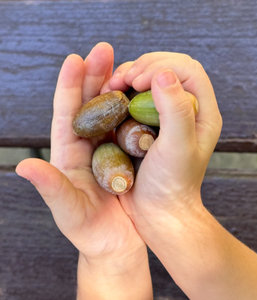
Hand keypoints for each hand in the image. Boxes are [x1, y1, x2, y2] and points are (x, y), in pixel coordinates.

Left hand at [16, 43, 151, 298]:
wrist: (119, 246)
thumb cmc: (91, 232)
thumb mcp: (69, 211)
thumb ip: (51, 188)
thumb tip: (26, 166)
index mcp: (69, 157)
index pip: (66, 116)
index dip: (69, 88)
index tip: (75, 60)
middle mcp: (88, 148)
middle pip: (89, 106)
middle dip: (95, 76)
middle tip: (105, 49)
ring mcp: (110, 150)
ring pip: (111, 112)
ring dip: (117, 86)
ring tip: (126, 63)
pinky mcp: (128, 156)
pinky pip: (131, 127)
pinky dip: (137, 108)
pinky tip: (145, 93)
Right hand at [106, 53, 221, 222]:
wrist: (159, 211)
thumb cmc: (172, 183)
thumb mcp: (177, 147)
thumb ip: (176, 109)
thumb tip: (164, 72)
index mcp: (203, 112)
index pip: (188, 70)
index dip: (162, 66)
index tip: (136, 81)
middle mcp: (188, 109)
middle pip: (169, 69)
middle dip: (143, 66)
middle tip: (122, 80)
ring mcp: (167, 115)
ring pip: (150, 78)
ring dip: (129, 75)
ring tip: (113, 87)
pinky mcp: (147, 123)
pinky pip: (135, 95)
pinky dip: (122, 90)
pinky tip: (109, 96)